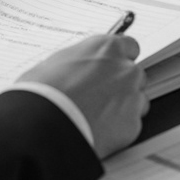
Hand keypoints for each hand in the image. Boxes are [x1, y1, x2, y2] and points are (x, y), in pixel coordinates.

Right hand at [20, 35, 148, 157]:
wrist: (43, 126)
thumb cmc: (42, 92)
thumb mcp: (56, 63)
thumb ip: (80, 62)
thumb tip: (80, 67)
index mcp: (108, 48)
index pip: (129, 47)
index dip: (118, 60)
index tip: (111, 70)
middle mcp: (126, 69)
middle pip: (134, 76)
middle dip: (121, 86)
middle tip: (99, 99)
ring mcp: (133, 97)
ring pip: (137, 102)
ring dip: (122, 108)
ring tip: (95, 118)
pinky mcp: (132, 125)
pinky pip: (130, 126)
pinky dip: (118, 131)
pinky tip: (97, 132)